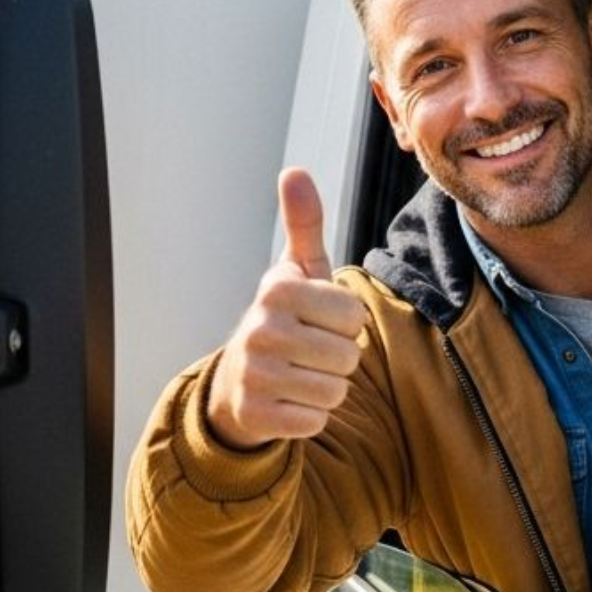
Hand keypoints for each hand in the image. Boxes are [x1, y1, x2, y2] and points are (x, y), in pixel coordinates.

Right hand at [208, 168, 365, 448]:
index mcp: (277, 289)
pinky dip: (310, 416)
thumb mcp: (296, 271)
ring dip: (326, 387)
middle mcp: (260, 328)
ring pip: (335, 390)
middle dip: (338, 358)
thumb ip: (304, 222)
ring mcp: (254, 373)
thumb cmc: (283, 319)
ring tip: (300, 374)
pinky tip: (288, 400)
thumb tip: (294, 171)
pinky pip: (315, 421)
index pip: (354, 314)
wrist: (237, 381)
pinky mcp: (255, 414)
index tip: (318, 320)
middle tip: (309, 352)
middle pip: (348, 355)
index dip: (345, 322)